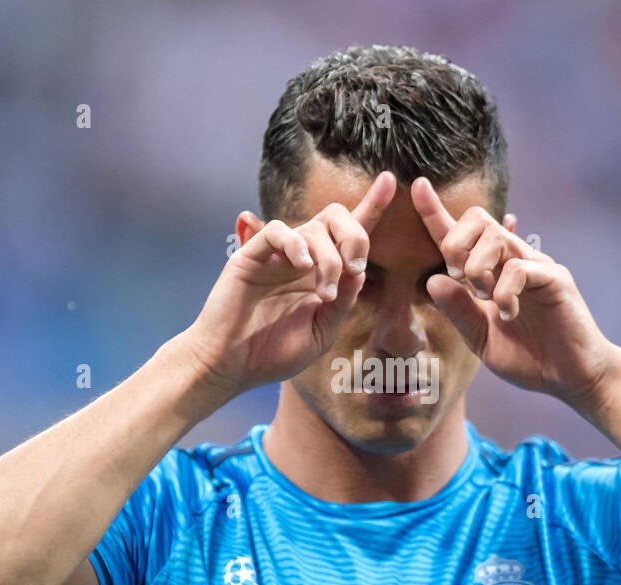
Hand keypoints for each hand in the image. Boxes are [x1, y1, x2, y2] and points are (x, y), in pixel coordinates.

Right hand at [185, 171, 396, 394]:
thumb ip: (343, 302)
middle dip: (355, 236)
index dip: (371, 206)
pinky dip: (295, 243)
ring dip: (329, 259)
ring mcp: (277, 255)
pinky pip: (278, 231)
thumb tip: (359, 270)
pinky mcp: (252, 255)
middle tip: (354, 268)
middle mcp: (302, 258)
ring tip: (324, 293)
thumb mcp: (322, 331)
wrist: (231, 366)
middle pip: (336, 217)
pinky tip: (303, 266)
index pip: (351, 232)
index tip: (390, 181)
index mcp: (322, 273)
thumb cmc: (272, 353)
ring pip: (313, 227)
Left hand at [411, 177, 615, 411]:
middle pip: (476, 219)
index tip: (418, 187)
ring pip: (496, 237)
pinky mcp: (555, 278)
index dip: (436, 212)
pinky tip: (510, 313)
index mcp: (491, 272)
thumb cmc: (529, 357)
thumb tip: (432, 279)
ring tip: (488, 299)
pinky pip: (519, 267)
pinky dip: (505, 292)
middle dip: (455, 244)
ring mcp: (536, 266)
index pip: (459, 234)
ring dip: (478, 269)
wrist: (570, 377)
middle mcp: (513, 260)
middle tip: (462, 281)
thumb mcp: (480, 337)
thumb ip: (458, 311)